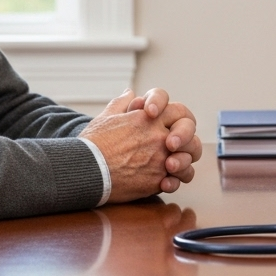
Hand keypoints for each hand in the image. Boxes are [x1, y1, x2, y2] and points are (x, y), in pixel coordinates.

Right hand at [86, 89, 203, 198]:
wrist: (86, 169)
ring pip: (188, 159)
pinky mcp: (156, 181)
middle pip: (189, 133)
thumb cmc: (93, 143)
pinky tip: (164, 181)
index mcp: (149, 118)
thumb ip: (122, 103)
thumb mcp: (106, 116)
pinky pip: (176, 181)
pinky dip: (173, 182)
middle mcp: (158, 137)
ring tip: (172, 166)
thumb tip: (130, 93)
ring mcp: (160, 159)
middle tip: (175, 145)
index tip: (162, 124)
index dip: (175, 116)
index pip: (178, 110)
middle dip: (186, 138)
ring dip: (184, 162)